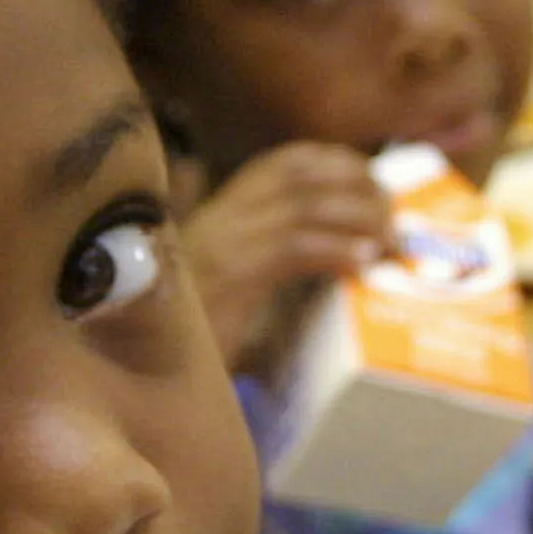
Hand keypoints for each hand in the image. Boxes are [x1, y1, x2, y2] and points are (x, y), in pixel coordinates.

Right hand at [183, 144, 390, 369]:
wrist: (138, 371)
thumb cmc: (192, 343)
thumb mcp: (231, 294)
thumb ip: (272, 271)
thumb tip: (344, 269)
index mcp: (223, 215)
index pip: (288, 162)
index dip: (341, 164)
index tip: (376, 184)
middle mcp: (222, 219)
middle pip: (304, 174)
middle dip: (360, 187)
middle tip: (394, 220)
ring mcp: (223, 245)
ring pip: (305, 205)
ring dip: (359, 219)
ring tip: (388, 244)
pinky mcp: (228, 278)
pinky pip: (293, 248)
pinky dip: (335, 250)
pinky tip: (361, 265)